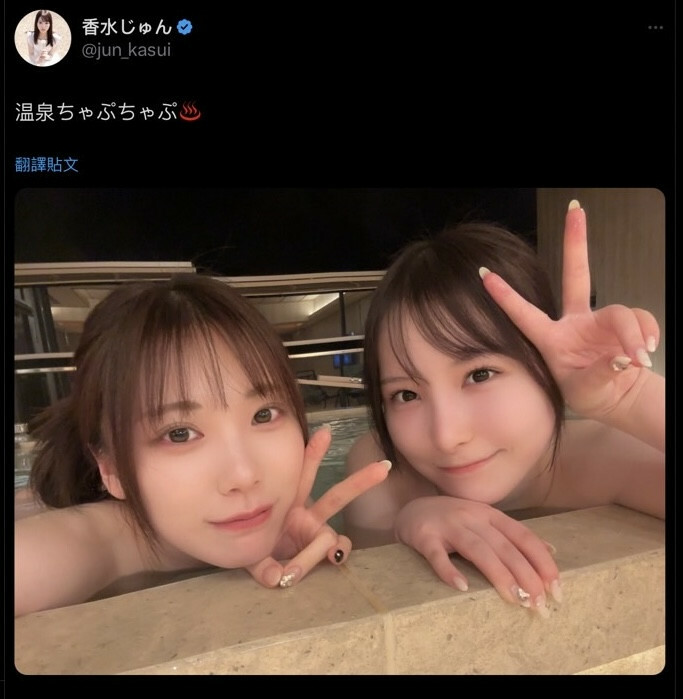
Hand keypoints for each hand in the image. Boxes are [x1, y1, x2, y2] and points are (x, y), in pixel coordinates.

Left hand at [247, 425, 390, 587]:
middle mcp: (307, 515)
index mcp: (287, 502)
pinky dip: (335, 557)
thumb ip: (260, 565)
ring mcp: (317, 534)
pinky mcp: (322, 552)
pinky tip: (332, 560)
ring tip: (316, 562)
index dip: (313, 454)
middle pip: (337, 496)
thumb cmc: (251, 546)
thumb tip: (276, 578)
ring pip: (334, 536)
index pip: (303, 476)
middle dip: (359, 482)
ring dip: (331, 548)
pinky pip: (335, 553)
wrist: (256, 563)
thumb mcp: (248, 551)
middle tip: (384, 468)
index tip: (325, 433)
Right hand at [395, 496, 559, 615]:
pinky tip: (462, 587)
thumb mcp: (485, 521)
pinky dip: (449, 570)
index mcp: (490, 515)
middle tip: (539, 604)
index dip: (542, 562)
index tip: (556, 589)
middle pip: (504, 546)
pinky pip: (437, 555)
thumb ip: (513, 535)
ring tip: (514, 599)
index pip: (523, 537)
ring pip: (478, 550)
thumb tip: (551, 550)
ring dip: (499, 575)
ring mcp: (448, 525)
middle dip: (526, 575)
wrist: (410, 510)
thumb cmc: (452, 521)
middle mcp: (472, 517)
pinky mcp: (425, 537)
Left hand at [480, 200, 659, 420]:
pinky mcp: (625, 324)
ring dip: (633, 335)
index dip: (504, 295)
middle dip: (576, 241)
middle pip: (576, 273)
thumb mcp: (585, 389)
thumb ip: (600, 373)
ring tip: (638, 359)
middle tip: (575, 209)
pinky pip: (641, 321)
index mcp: (552, 338)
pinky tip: (644, 354)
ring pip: (621, 313)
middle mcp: (575, 322)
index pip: (524, 313)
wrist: (617, 399)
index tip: (483, 273)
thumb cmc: (590, 394)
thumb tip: (621, 356)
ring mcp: (600, 320)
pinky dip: (646, 336)